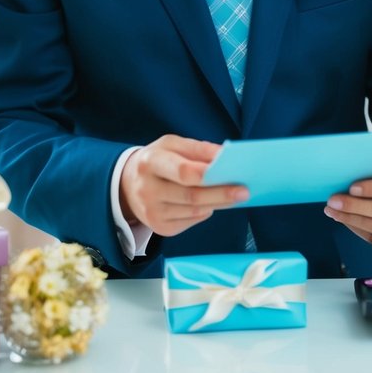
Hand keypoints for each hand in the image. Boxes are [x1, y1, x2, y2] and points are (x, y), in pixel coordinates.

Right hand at [118, 135, 248, 236]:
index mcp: (150, 162)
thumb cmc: (157, 160)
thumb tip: (225, 156)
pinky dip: (205, 211)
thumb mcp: (172, 145)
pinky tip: (211, 203)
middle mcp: (148, 189)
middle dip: (221, 194)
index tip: (232, 172)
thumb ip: (198, 149)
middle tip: (244, 191)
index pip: (183, 172)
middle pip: (192, 196)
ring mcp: (151, 212)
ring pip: (194, 211)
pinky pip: (191, 221)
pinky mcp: (159, 227)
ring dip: (218, 203)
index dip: (209, 174)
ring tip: (236, 196)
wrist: (126, 185)